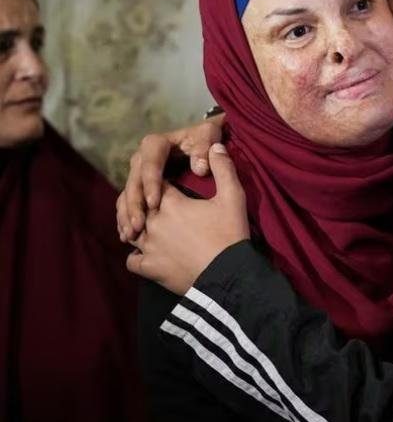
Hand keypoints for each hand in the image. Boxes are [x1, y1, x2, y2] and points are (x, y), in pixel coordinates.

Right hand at [116, 115, 224, 242]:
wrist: (204, 142)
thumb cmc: (207, 139)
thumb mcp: (209, 135)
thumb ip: (205, 147)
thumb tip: (200, 168)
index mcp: (156, 144)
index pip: (150, 162)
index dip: (150, 182)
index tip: (154, 203)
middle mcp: (143, 158)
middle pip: (133, 181)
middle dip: (134, 204)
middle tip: (139, 226)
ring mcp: (140, 174)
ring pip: (127, 194)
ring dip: (127, 215)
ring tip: (131, 235)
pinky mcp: (141, 187)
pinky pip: (128, 203)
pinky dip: (127, 219)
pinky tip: (129, 237)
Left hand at [127, 143, 249, 294]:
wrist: (229, 275)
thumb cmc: (231, 234)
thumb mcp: (233, 197)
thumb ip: (223, 168)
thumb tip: (215, 146)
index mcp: (170, 202)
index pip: (156, 182)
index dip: (160, 180)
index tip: (168, 183)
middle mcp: (153, 222)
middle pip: (139, 205)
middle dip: (145, 202)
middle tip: (156, 204)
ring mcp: (149, 247)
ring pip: (131, 232)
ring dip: (138, 228)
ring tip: (147, 227)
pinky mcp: (150, 268)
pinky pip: (131, 260)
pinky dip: (136, 256)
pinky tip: (145, 253)